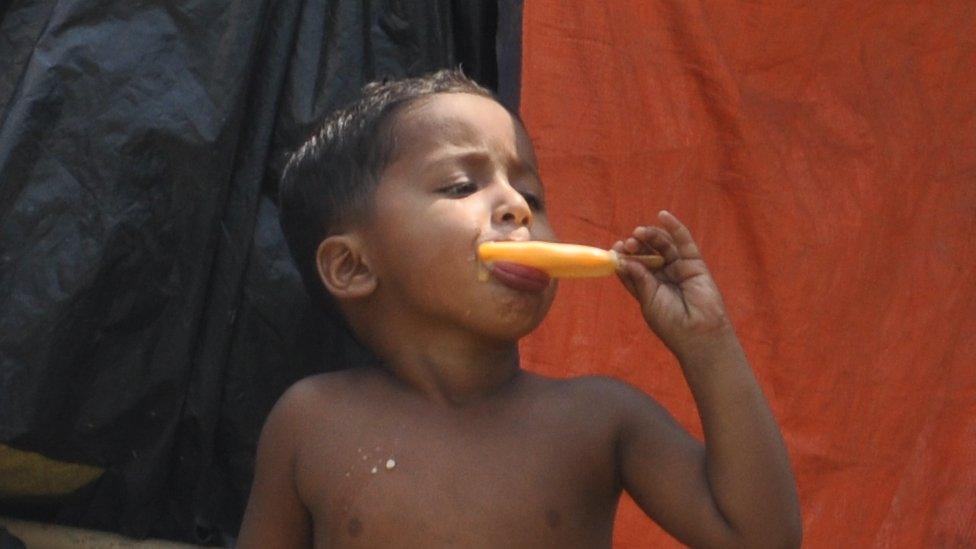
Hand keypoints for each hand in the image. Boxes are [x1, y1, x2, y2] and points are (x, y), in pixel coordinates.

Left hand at [612, 211, 731, 357]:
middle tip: (629, 243)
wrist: (700, 333)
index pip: (632, 267)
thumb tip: (625, 260)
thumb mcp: (649, 301)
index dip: (624, 257)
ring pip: (662, 246)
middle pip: (646, 254)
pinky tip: (663, 215)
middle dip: (636, 246)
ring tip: (639, 233)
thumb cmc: (671, 324)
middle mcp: (662, 277)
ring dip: (650, 236)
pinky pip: (684, 242)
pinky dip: (674, 227)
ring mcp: (678, 268)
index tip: (616, 248)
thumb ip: (639, 280)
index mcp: (647, 288)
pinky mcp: (694, 263)